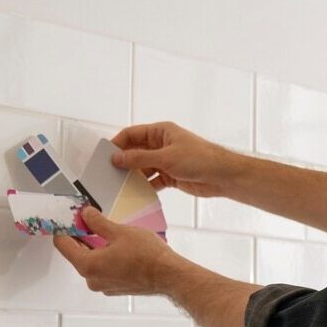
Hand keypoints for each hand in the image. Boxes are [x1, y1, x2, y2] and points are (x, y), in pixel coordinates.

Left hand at [53, 206, 184, 295]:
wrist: (169, 276)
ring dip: (94, 248)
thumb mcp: (120, 232)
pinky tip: (117, 248)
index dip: (64, 228)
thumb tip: (86, 215)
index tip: (69, 219)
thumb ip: (98, 223)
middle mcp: (92, 279)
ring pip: (91, 262)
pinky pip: (103, 270)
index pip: (63, 245)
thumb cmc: (148, 257)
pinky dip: (105, 258)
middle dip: (80, 237)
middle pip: (76, 254)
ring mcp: (103, 286)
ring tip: (106, 233)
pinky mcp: (115, 288)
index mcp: (88, 265)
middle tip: (87, 221)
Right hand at [110, 122, 234, 197]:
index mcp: (160, 132)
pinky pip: (153, 181)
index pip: (132, 134)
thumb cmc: (198, 159)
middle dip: (123, 162)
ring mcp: (166, 161)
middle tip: (108, 174)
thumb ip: (139, 158)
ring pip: (143, 168)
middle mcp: (161, 145)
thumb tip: (116, 158)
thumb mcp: (165, 157)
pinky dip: (145, 186)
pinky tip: (136, 194)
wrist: (222, 176)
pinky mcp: (171, 176)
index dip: (117, 143)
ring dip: (133, 176)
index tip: (104, 156)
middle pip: (135, 152)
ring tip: (119, 186)